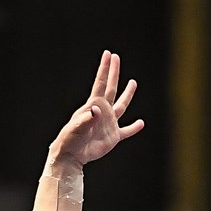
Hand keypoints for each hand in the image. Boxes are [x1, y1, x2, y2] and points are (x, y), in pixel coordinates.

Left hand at [47, 50, 143, 169]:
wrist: (71, 156)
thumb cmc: (69, 140)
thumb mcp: (76, 128)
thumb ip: (87, 119)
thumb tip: (97, 110)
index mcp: (93, 105)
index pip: (101, 83)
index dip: (105, 69)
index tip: (108, 54)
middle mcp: (102, 111)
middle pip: (111, 88)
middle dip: (114, 73)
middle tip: (117, 57)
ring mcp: (108, 124)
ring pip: (121, 106)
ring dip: (127, 95)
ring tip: (133, 82)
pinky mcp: (112, 137)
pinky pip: (126, 131)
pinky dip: (134, 128)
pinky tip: (141, 123)